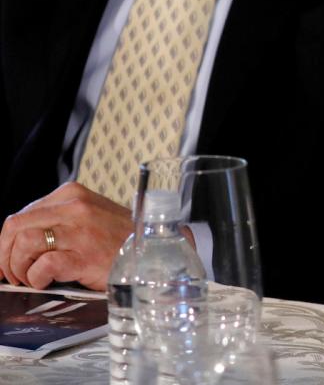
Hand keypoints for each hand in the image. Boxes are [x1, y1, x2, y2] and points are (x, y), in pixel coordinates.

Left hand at [0, 182, 131, 289]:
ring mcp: (80, 231)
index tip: (6, 260)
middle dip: (4, 255)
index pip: (21, 215)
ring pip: (24, 243)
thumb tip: (20, 241)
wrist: (155, 253)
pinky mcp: (84, 256)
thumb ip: (59, 219)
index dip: (6, 242)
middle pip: (15, 226)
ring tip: (29, 279)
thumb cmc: (120, 239)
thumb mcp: (90, 216)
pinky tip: (46, 282)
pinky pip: (42, 266)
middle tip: (11, 274)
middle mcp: (74, 208)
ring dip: (18, 267)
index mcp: (72, 195)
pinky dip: (37, 278)